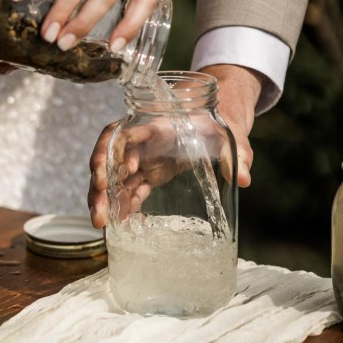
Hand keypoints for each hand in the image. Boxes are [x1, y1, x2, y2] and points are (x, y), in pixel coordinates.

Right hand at [87, 64, 263, 226]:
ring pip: (115, 178)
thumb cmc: (221, 119)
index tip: (110, 174)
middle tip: (98, 213)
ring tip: (101, 225)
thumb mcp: (230, 131)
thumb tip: (244, 178)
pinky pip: (130, 190)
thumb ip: (237, 151)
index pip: (123, 134)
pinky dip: (123, 206)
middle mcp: (144, 142)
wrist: (220, 117)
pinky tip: (119, 224)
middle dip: (99, 186)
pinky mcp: (150, 173)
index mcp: (157, 125)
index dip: (111, 153)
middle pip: (109, 159)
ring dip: (105, 200)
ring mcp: (145, 159)